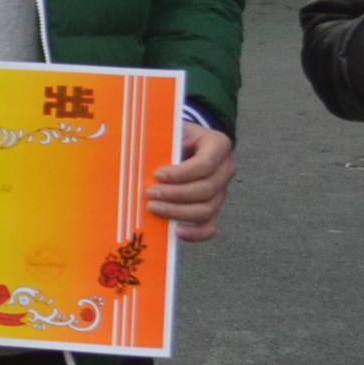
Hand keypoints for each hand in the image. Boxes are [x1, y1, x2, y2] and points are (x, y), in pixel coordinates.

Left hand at [147, 119, 236, 241]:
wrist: (184, 142)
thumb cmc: (174, 136)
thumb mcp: (171, 131)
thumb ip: (162, 141)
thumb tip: (138, 158)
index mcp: (218, 145)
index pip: (205, 164)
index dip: (181, 173)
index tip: (157, 174)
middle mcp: (225, 169)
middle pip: (206, 189)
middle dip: (175, 194)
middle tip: (150, 193)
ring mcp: (222, 191)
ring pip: (207, 209)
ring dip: (178, 212)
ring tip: (154, 208)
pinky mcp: (213, 208)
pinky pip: (210, 226)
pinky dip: (195, 233)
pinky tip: (176, 232)